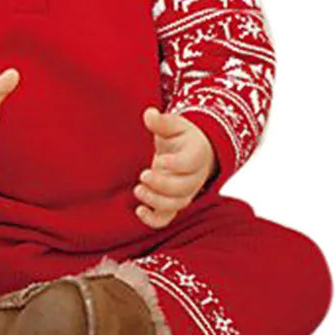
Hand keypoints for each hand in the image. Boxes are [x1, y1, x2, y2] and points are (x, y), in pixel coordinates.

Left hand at [134, 107, 215, 228]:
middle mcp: (194, 177)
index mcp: (196, 154)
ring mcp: (184, 192)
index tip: (159, 159)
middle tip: (143, 175)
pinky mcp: (172, 203)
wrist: (191, 152)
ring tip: (138, 190)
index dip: (176, 164)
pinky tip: (139, 210)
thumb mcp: (174, 124)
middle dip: (162, 184)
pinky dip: (153, 220)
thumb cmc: (180, 136)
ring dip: (157, 201)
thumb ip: (162, 121)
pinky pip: (166, 218)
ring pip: (176, 204)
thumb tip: (149, 114)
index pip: (190, 163)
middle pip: (183, 188)